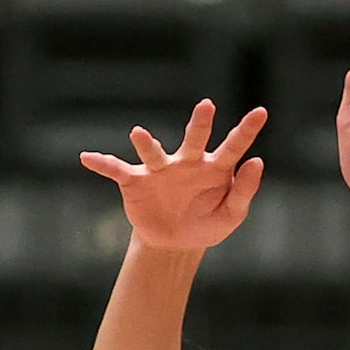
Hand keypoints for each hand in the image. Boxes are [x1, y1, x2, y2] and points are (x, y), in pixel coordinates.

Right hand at [79, 99, 266, 251]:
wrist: (174, 244)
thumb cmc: (206, 223)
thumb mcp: (232, 214)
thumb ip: (245, 190)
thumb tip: (257, 161)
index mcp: (215, 168)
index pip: (234, 146)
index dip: (247, 130)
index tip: (262, 112)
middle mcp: (188, 161)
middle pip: (195, 139)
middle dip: (200, 123)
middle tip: (207, 106)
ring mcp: (160, 170)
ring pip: (153, 152)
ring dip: (146, 143)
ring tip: (138, 133)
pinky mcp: (136, 182)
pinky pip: (117, 171)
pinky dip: (102, 164)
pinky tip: (87, 158)